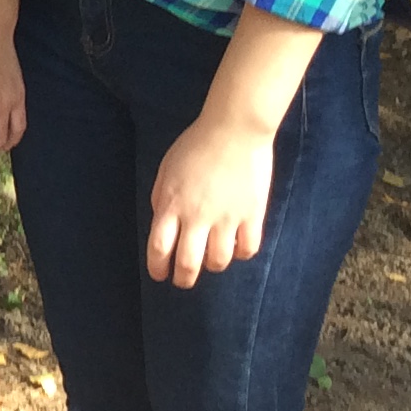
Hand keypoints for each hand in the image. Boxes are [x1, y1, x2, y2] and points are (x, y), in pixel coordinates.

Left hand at [147, 110, 273, 288]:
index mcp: (170, 205)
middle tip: (183, 281)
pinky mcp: (252, 214)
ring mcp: (226, 217)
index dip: (158, 268)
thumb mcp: (166, 170)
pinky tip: (237, 247)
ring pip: (219, 261)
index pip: (159, 249)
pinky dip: (242, 254)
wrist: (234, 129)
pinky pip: (248, 248)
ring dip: (213, 265)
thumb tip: (161, 223)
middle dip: (183, 279)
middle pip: (188, 264)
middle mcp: (196, 216)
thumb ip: (162, 199)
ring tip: (211, 259)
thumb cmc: (195, 146)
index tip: (159, 275)